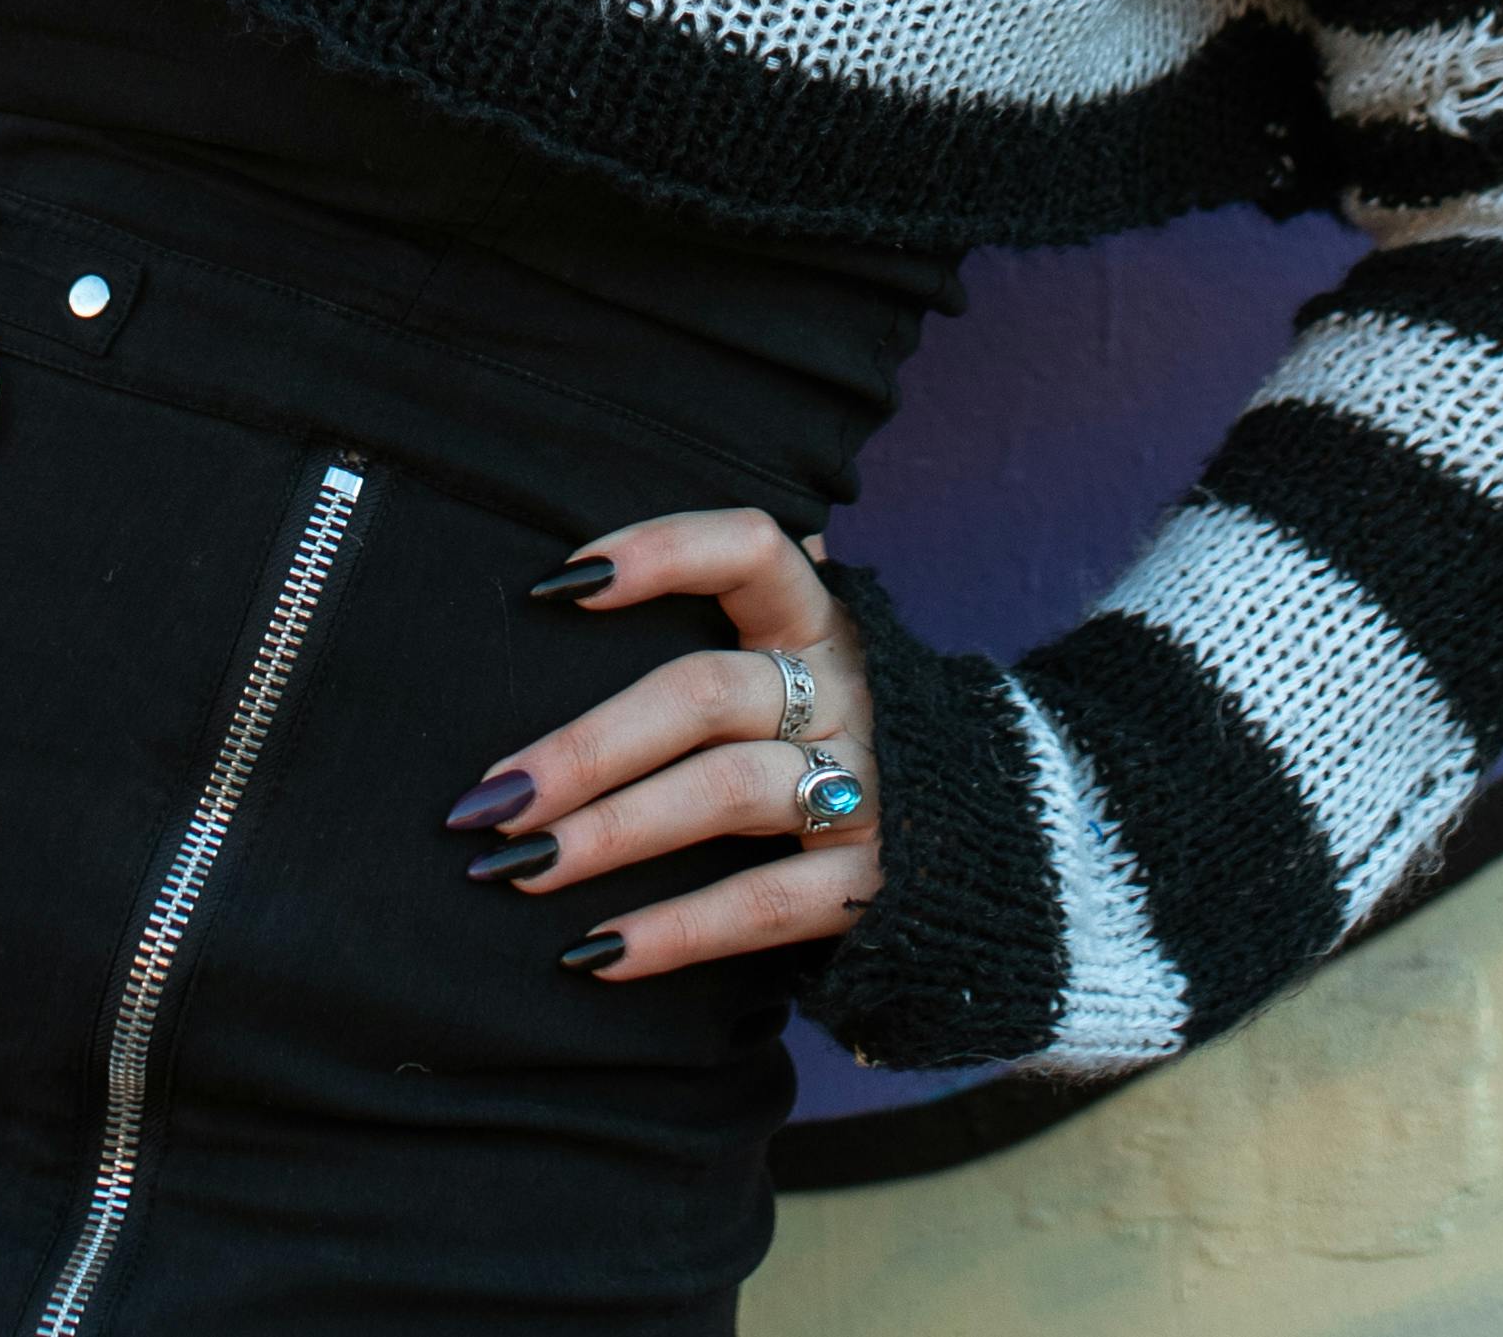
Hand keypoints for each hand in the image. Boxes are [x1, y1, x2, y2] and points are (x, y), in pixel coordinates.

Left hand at [451, 508, 883, 978]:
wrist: (1010, 837)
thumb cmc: (850, 736)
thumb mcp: (814, 660)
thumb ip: (740, 618)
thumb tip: (585, 583)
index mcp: (822, 623)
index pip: (750, 550)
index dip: (661, 552)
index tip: (557, 586)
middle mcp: (846, 692)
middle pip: (702, 693)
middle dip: (585, 746)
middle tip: (491, 797)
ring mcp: (869, 784)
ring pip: (725, 791)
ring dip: (611, 831)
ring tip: (519, 870)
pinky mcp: (877, 880)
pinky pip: (767, 904)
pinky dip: (676, 931)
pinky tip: (595, 952)